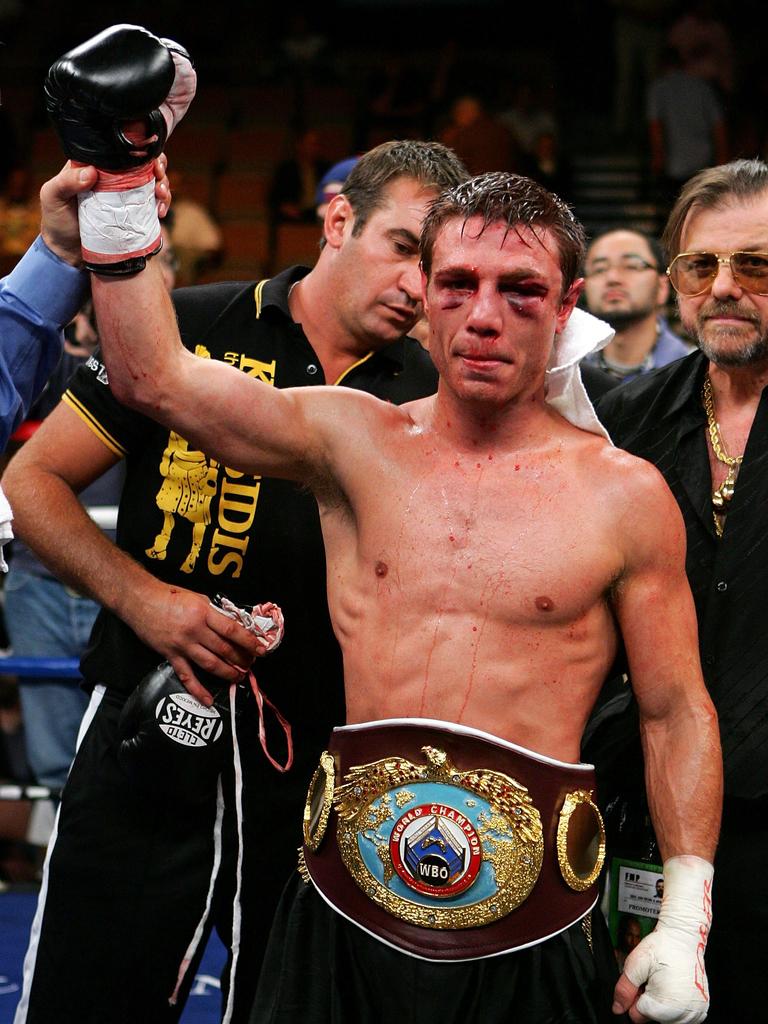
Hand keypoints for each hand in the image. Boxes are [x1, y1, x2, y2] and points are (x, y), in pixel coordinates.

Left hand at [40, 156, 170, 266]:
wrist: (67, 252)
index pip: (121, 151)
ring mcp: (126, 197)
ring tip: (161, 196)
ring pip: (153, 182)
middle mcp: (114, 178)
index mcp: (96, 166)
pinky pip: (153, 205)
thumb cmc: (56, 221)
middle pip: (143, 164)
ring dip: (164, 186)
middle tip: (159, 176)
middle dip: (159, 166)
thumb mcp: (53, 197)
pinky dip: (162, 205)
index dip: (139, 151)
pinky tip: (161, 211)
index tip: (149, 160)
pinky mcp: (134, 215)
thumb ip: (67, 182)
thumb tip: (91, 171)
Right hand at [122, 580, 266, 705]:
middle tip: (251, 663)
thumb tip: (232, 625)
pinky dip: (198, 690)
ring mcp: (182, 645)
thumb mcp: (197, 597)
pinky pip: (186, 676)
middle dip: (241, 659)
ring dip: (228, 673)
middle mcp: (194, 630)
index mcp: (203, 613)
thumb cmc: (169, 596)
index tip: (261, 649)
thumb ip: (213, 612)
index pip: (232, 630)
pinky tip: (208, 700)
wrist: (140, 601)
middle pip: (224, 649)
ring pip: (210, 664)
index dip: (248, 641)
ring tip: (239, 677)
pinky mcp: (170, 655)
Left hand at [612, 857, 712, 1023]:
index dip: (634, 997)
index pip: (637, 1015)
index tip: (640, 982)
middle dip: (647, 1000)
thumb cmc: (663, 946)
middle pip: (652, 1018)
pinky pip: (680, 1015)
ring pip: (666, 1018)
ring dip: (660, 1003)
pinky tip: (673, 985)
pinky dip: (674, 1004)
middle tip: (652, 978)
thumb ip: (624, 989)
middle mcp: (683, 1014)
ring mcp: (695, 1013)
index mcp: (665, 1005)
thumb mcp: (635, 964)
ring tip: (663, 980)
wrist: (684, 936)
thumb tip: (617, 1009)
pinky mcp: (701, 1009)